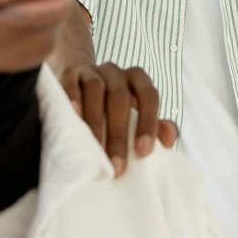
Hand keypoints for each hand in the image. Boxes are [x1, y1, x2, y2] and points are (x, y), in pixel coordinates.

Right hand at [59, 61, 177, 176]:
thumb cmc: (113, 109)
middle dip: (119, 133)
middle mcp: (115, 71)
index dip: (148, 123)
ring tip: (94, 151)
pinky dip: (72, 98)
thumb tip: (168, 142)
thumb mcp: (136, 115)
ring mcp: (91, 70)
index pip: (149, 95)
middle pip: (120, 96)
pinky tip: (74, 117)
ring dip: (96, 122)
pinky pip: (70, 81)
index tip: (143, 152)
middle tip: (116, 167)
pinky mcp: (69, 72)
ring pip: (96, 88)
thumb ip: (155, 126)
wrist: (78, 84)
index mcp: (137, 79)